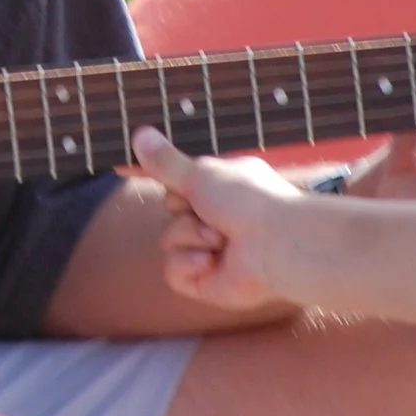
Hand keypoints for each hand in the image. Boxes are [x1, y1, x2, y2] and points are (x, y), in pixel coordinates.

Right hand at [130, 126, 305, 309]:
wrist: (276, 244)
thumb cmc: (248, 202)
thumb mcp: (200, 173)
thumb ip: (166, 162)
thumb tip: (139, 134)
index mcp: (222, 188)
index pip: (178, 184)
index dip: (170, 183)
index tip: (147, 176)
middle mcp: (217, 218)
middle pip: (171, 212)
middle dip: (185, 211)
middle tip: (212, 212)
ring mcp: (212, 251)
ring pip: (170, 242)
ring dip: (191, 237)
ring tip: (221, 240)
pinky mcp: (206, 282)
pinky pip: (173, 272)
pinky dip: (189, 265)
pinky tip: (211, 262)